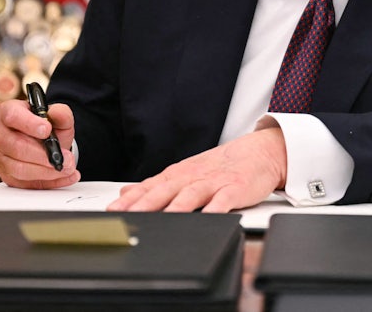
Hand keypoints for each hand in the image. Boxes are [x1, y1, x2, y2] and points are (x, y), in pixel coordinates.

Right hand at [0, 99, 79, 188]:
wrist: (43, 140)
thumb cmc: (45, 125)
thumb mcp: (56, 115)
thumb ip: (60, 112)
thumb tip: (56, 113)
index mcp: (7, 112)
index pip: (13, 117)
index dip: (29, 124)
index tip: (47, 130)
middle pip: (18, 147)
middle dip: (45, 155)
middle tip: (66, 158)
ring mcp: (0, 157)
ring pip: (20, 169)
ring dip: (47, 172)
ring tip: (67, 168)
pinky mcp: (7, 175)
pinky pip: (26, 184)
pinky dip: (49, 182)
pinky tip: (65, 177)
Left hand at [107, 127, 286, 212]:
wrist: (260, 152)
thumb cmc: (222, 166)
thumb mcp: (186, 172)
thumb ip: (156, 185)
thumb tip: (125, 194)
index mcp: (179, 175)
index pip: (149, 187)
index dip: (130, 200)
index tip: (112, 212)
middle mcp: (192, 177)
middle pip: (165, 190)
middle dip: (144, 204)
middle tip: (127, 217)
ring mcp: (214, 182)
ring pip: (191, 194)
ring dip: (175, 207)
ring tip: (162, 220)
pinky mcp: (235, 189)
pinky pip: (223, 200)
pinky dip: (215, 209)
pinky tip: (207, 218)